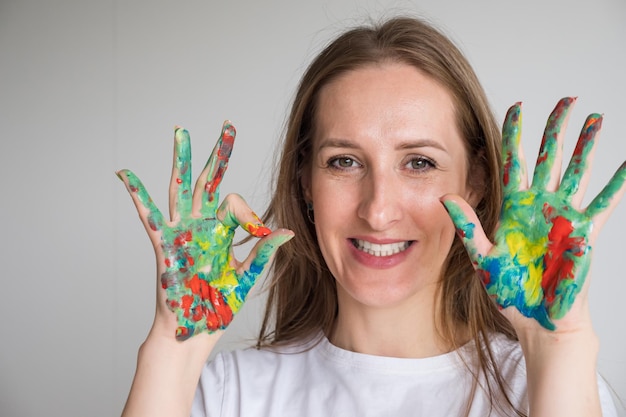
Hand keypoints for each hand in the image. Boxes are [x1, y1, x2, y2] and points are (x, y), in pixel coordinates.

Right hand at [117, 122, 293, 339]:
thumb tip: (288, 231)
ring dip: (182, 160)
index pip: (235, 205)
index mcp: (221, 232)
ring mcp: (181, 233)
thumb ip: (262, 252)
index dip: (250, 216)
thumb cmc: (218, 306)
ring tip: (181, 132)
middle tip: (226, 126)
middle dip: (217, 155)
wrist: (195, 331)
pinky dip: (137, 195)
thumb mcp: (246, 276)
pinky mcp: (165, 246)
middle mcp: (201, 227)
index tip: (259, 233)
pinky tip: (125, 173)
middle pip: (208, 182)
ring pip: (180, 189)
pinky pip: (149, 217)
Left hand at [443, 97, 624, 330]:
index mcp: (513, 207)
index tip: (516, 107)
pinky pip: (604, 203)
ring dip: (587, 145)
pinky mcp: (585, 231)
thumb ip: (468, 225)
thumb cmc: (511, 291)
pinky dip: (617, 183)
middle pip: (549, 157)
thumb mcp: (482, 256)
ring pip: (577, 171)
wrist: (538, 319)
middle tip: (566, 100)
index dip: (514, 135)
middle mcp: (539, 205)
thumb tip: (446, 196)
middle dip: (557, 128)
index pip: (512, 162)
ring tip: (594, 118)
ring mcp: (563, 216)